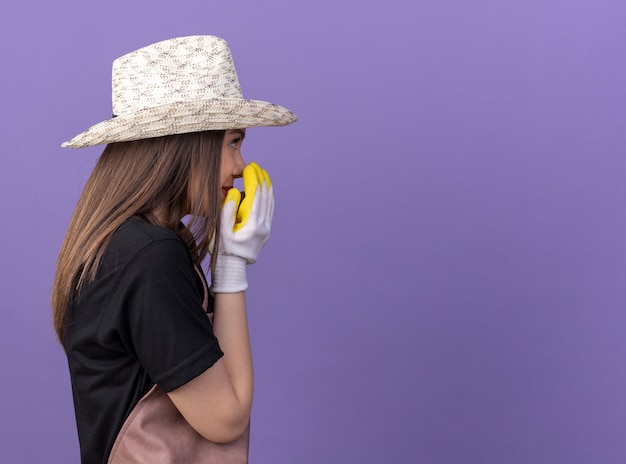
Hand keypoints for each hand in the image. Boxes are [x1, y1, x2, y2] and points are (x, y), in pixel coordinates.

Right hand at [210, 162, 273, 292]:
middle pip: (265, 196)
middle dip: (260, 179)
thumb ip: (226, 210)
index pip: (254, 195)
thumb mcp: (220, 230)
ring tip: (263, 174)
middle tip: (256, 166)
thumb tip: (234, 191)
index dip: (252, 179)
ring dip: (267, 187)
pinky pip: (270, 210)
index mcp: (251, 223)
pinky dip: (269, 198)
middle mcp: (262, 225)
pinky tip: (266, 191)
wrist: (232, 269)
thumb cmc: (223, 250)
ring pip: (270, 203)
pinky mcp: (266, 232)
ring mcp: (266, 229)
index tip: (249, 167)